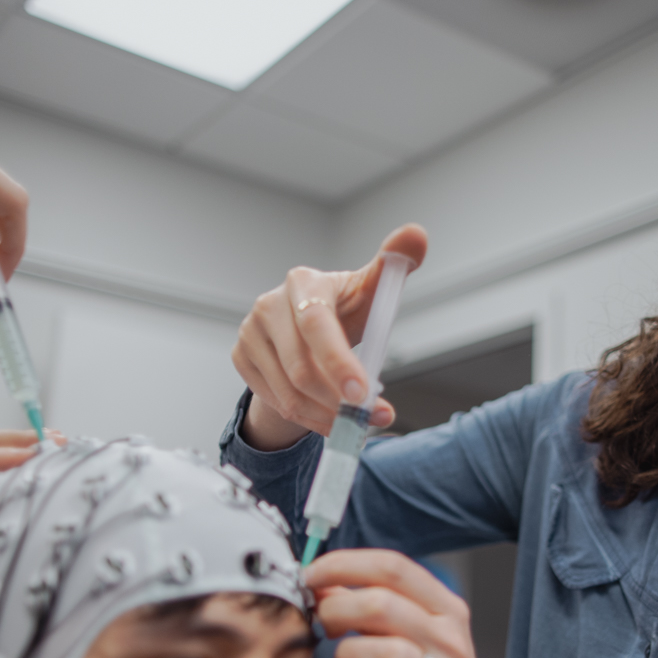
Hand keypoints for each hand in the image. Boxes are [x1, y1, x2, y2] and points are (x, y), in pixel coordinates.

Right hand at [232, 224, 426, 449]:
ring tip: (357, 422)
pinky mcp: (241, 358)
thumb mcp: (369, 288)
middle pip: (300, 369)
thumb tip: (416, 235)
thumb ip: (395, 263)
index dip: (339, 362)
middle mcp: (269, 304)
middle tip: (372, 418)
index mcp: (303, 282)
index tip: (363, 394)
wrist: (307, 326)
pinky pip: (278, 404)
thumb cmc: (343, 307)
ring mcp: (249, 332)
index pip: (316, 324)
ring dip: (328, 416)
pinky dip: (310, 420)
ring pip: (289, 394)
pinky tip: (330, 418)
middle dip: (339, 402)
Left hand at [307, 549, 553, 657]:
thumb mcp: (414, 634)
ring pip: (388, 654)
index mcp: (445, 609)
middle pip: (382, 604)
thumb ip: (371, 607)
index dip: (343, 565)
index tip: (311, 576)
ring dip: (348, 655)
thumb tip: (322, 583)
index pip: (392, 568)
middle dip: (335, 609)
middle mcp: (450, 641)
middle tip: (322, 623)